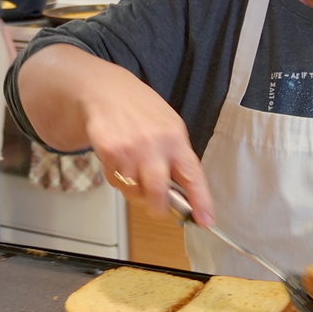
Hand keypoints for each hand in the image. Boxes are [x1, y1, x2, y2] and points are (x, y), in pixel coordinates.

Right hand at [81, 72, 214, 225]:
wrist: (107, 91)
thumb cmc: (142, 111)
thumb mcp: (170, 126)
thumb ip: (177, 158)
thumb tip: (187, 194)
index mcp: (175, 138)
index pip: (192, 174)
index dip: (200, 200)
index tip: (205, 220)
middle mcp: (153, 145)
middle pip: (158, 191)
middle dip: (158, 208)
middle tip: (158, 209)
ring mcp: (129, 149)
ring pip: (133, 191)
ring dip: (134, 189)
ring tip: (133, 169)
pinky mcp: (108, 151)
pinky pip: (115, 181)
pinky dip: (118, 178)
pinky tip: (119, 159)